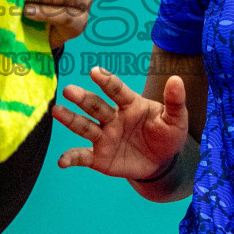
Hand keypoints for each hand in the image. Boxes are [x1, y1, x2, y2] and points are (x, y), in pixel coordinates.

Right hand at [53, 67, 187, 179]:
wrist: (162, 162)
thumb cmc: (167, 135)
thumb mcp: (176, 119)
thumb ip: (175, 101)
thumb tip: (177, 79)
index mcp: (130, 104)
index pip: (117, 90)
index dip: (107, 81)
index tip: (95, 71)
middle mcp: (112, 118)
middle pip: (95, 106)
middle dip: (82, 98)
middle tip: (69, 90)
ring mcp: (103, 136)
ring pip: (84, 126)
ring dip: (70, 119)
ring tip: (56, 111)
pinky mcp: (98, 157)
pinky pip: (82, 156)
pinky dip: (70, 158)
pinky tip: (61, 162)